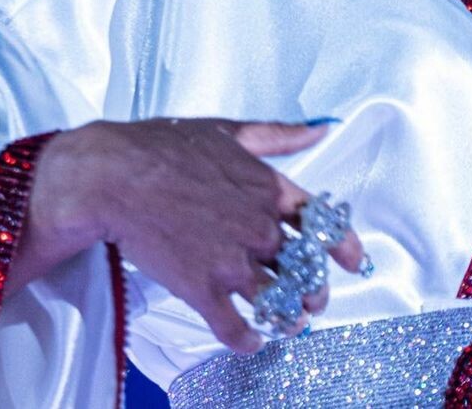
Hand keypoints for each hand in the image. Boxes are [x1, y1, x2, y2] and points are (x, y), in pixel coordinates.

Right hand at [23, 117, 366, 353]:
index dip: (344, 247)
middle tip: (313, 299)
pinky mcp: (201, 287)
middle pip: (304, 269)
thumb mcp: (232, 131)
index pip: (323, 222)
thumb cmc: (168, 147)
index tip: (353, 263)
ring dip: (288, 318)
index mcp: (271, 189)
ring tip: (290, 324)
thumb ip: (279, 135)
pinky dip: (247, 339)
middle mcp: (260, 228)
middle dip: (314, 289)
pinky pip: (233, 326)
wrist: (117, 176)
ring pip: (277, 301)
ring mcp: (232, 260)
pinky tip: (250, 341)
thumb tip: (319, 130)